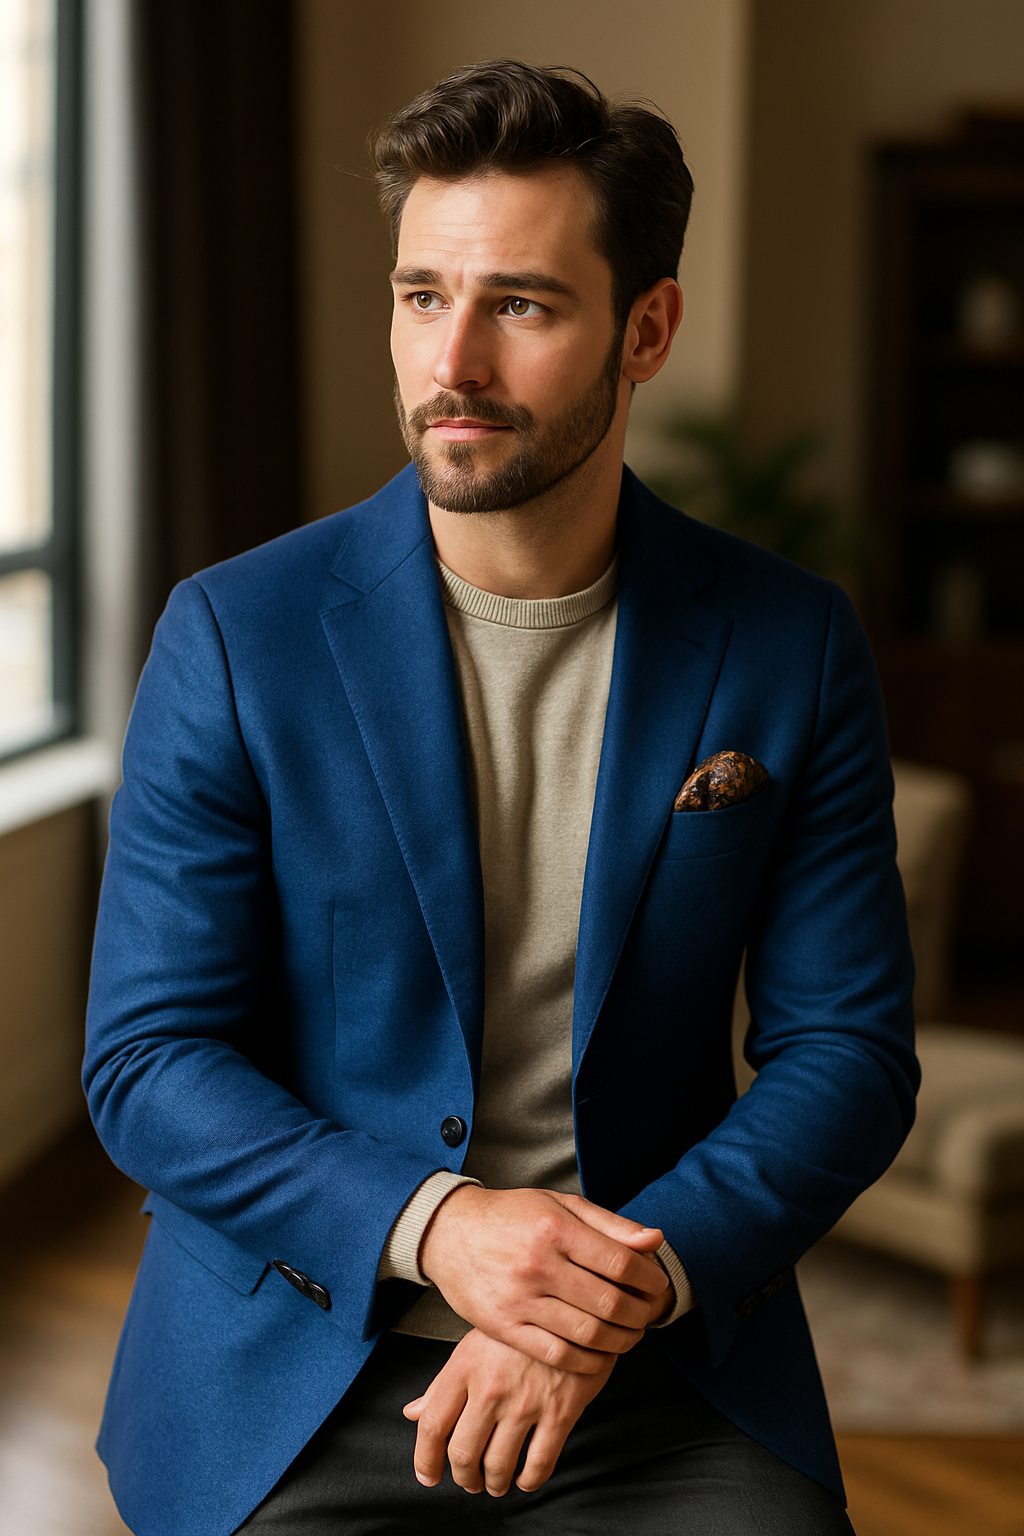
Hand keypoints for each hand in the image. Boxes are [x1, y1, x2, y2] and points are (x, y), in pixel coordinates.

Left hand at [404, 1327, 615, 1495]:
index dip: (425, 1460)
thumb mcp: (475, 1343)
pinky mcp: (561, 1411)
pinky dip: (529, 1480)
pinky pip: (540, 1463)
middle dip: (463, 1477)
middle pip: (463, 1453)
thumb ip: (443, 1382)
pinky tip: (525, 1478)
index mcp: (465, 1366)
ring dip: (494, 1483)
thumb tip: (412, 1413)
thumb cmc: (519, 1326)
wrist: (575, 1305)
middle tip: (469, 1481)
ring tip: (495, 1482)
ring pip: (499, 1465)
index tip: (429, 1476)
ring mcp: (527, 1401)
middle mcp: (491, 1387)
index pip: (433, 1425)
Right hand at [418, 1186, 670, 1372]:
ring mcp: (520, 1299)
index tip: (659, 1286)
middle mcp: (538, 1264)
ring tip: (630, 1334)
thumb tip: (655, 1240)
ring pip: (588, 1334)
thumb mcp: (560, 1204)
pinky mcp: (504, 1327)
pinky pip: (558, 1355)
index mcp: (556, 1228)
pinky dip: (588, 1361)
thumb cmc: (512, 1216)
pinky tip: (600, 1353)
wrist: (449, 1232)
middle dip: (641, 1314)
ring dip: (621, 1340)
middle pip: (610, 1303)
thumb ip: (610, 1223)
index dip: (650, 1280)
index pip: (620, 1262)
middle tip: (650, 1315)